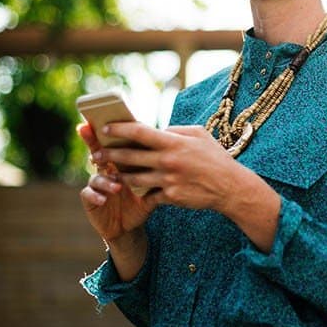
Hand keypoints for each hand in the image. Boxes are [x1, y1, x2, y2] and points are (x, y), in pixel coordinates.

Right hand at [77, 123, 156, 242]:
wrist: (130, 225)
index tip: (104, 121)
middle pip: (98, 152)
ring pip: (96, 176)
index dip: (108, 132)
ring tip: (116, 185)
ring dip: (105, 179)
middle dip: (95, 145)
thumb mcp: (152, 183)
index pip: (114, 143)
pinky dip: (95, 195)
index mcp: (121, 162)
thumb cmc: (142, 200)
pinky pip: (88, 194)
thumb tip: (173, 147)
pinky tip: (103, 199)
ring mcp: (97, 184)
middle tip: (100, 144)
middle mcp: (106, 169)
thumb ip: (157, 166)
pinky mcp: (91, 200)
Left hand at [94, 123, 243, 211]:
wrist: (230, 187)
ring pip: (133, 178)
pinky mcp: (170, 197)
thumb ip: (176, 131)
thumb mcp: (199, 134)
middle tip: (96, 154)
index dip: (119, 129)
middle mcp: (167, 161)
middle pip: (129, 157)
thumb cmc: (215, 157)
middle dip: (109, 155)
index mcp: (173, 142)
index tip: (105, 128)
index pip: (139, 132)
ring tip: (110, 173)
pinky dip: (141, 191)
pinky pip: (149, 194)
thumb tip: (157, 130)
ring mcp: (168, 180)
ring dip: (119, 175)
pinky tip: (134, 190)